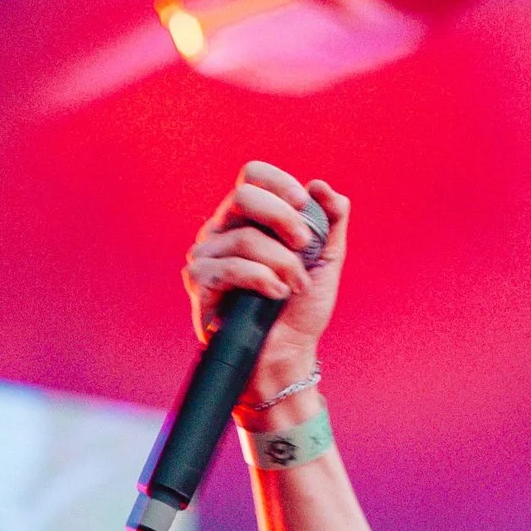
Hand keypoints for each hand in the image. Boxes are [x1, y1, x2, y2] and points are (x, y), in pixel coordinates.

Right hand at [184, 160, 347, 409]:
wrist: (287, 355)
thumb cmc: (301, 308)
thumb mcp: (327, 260)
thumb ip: (331, 220)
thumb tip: (322, 187)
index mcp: (249, 218)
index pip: (253, 176)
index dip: (279, 183)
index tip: (304, 204)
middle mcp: (223, 230)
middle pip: (245, 196)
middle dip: (283, 219)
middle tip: (304, 246)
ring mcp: (207, 254)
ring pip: (244, 238)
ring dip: (282, 264)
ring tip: (295, 287)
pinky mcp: (199, 282)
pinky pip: (230, 268)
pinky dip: (261, 280)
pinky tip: (275, 295)